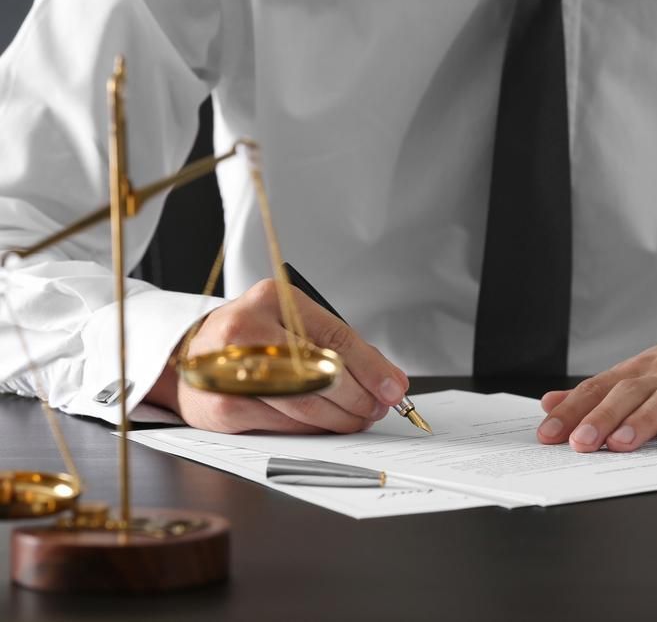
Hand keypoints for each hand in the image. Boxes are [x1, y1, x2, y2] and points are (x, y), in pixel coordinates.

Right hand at [145, 279, 408, 433]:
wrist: (190, 356)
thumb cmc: (252, 339)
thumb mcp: (295, 326)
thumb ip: (344, 349)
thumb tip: (390, 382)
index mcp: (272, 299)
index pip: (334, 336)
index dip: (371, 367)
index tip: (393, 389)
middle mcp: (246, 328)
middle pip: (321, 373)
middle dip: (358, 398)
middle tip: (375, 408)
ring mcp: (229, 368)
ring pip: (304, 404)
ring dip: (340, 418)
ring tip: (357, 419)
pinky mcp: (222, 406)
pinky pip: (283, 425)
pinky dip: (312, 430)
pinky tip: (324, 425)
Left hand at [535, 318, 656, 451]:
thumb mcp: (651, 369)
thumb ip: (604, 389)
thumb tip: (554, 403)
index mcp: (648, 369)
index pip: (602, 385)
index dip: (574, 407)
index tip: (548, 430)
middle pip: (630, 392)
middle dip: (600, 417)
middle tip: (577, 442)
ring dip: (642, 422)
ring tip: (619, 443)